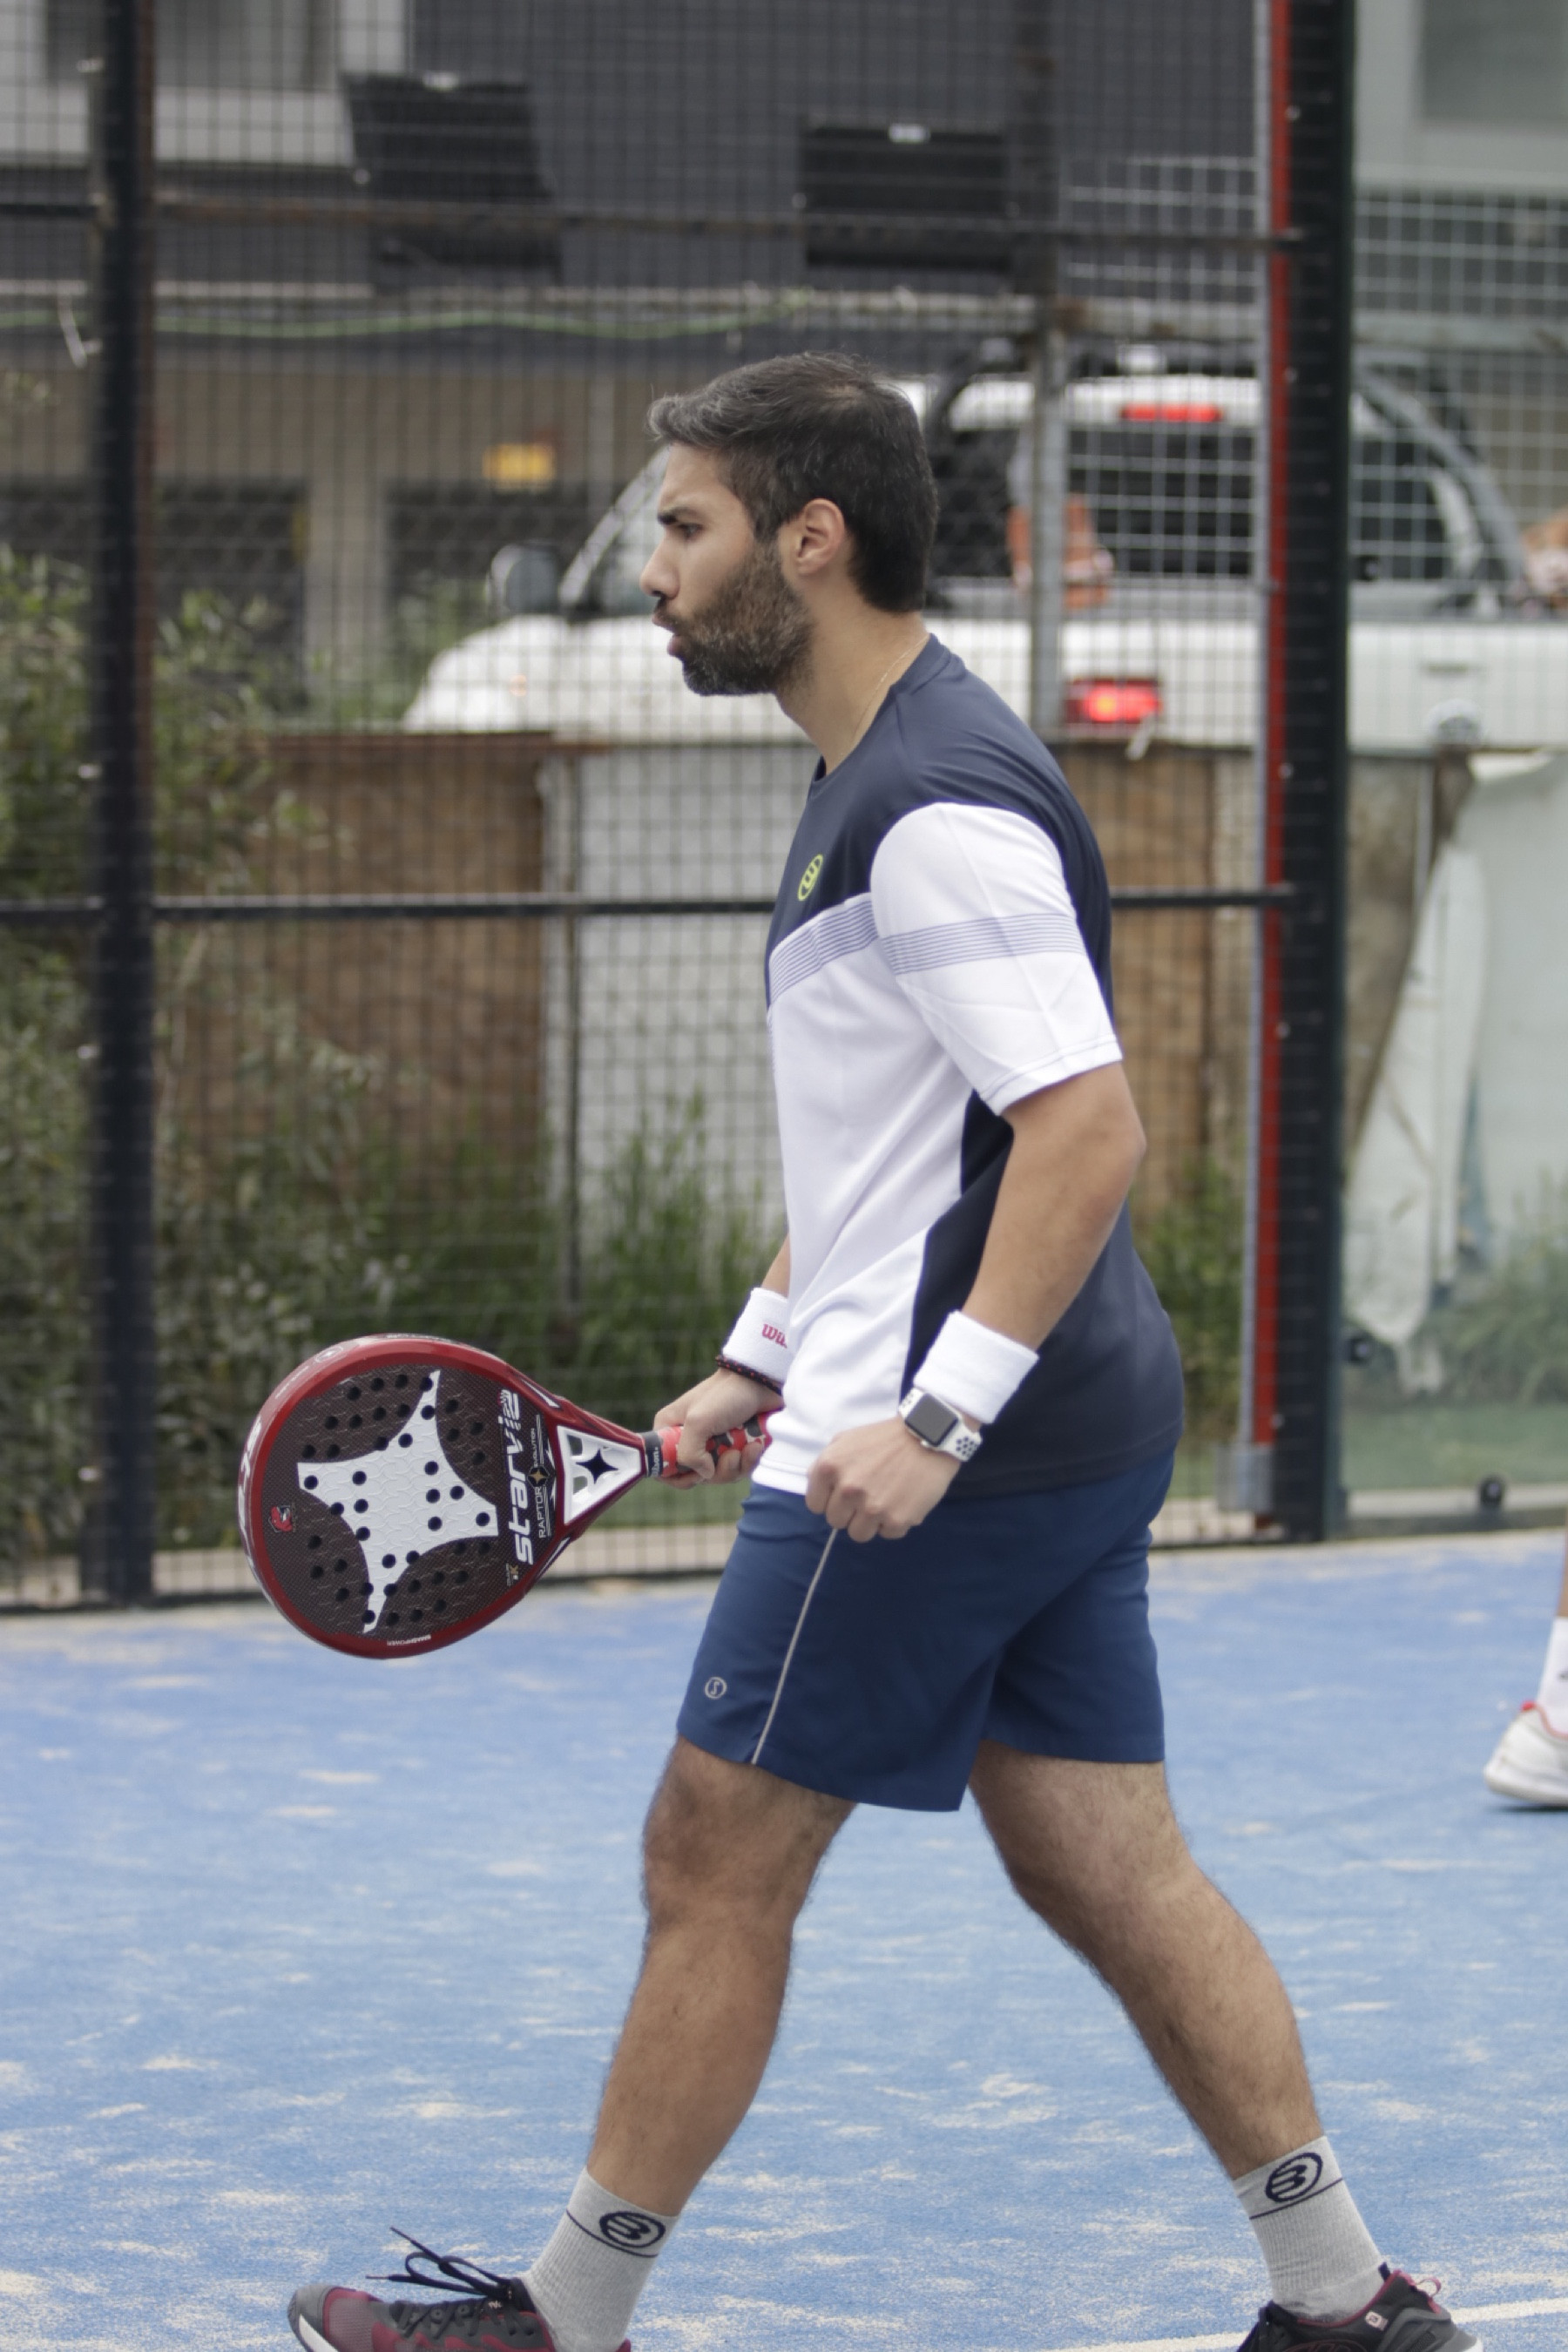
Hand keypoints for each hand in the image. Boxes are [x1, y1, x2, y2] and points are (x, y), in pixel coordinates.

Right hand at [654, 1369, 778, 1483]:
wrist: (760, 1382)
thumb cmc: (725, 1395)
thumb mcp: (698, 1421)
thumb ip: (690, 1453)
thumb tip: (705, 1474)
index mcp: (670, 1430)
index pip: (661, 1467)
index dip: (677, 1478)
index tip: (696, 1475)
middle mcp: (689, 1439)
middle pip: (695, 1476)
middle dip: (716, 1472)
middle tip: (730, 1455)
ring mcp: (713, 1444)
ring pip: (719, 1475)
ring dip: (736, 1466)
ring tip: (746, 1447)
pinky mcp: (734, 1447)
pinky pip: (738, 1468)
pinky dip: (748, 1461)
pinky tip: (755, 1446)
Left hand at [805, 1416, 964, 1540]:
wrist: (926, 1435)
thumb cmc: (884, 1437)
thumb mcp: (845, 1440)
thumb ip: (824, 1463)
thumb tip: (815, 1486)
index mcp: (829, 1468)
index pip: (815, 1505)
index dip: (830, 1500)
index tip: (844, 1494)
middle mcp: (847, 1489)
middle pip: (836, 1522)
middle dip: (849, 1512)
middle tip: (868, 1495)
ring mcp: (872, 1507)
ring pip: (858, 1534)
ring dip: (870, 1522)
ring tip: (884, 1500)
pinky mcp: (896, 1520)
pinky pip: (887, 1534)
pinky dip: (894, 1522)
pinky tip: (902, 1501)